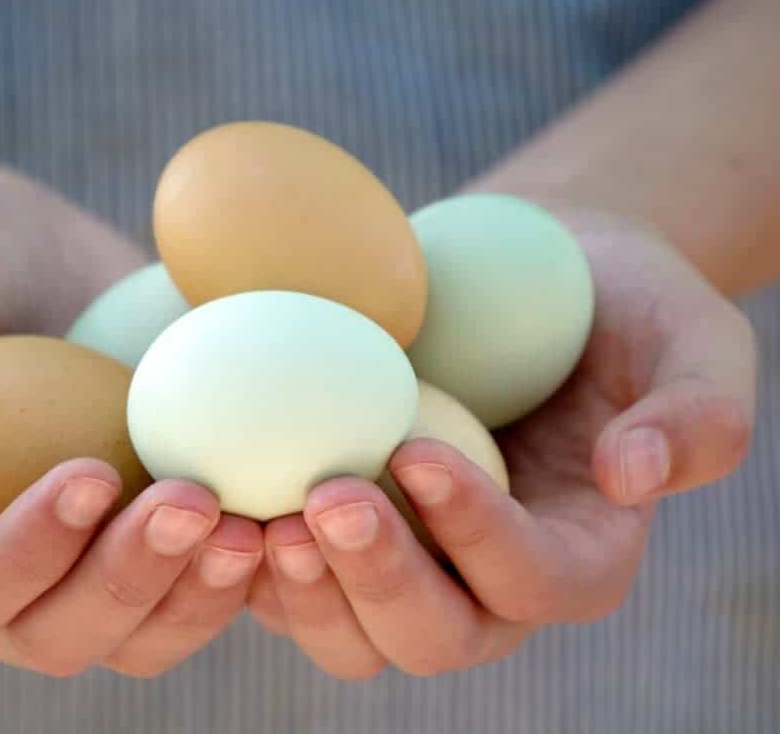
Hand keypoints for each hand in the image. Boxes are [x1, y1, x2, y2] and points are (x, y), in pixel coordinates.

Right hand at [0, 184, 263, 676]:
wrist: (16, 249)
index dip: (24, 554)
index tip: (90, 471)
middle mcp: (3, 572)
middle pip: (60, 633)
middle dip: (129, 582)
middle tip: (193, 501)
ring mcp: (86, 560)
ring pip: (142, 634)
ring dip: (198, 595)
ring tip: (252, 525)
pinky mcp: (152, 532)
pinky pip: (200, 584)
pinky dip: (246, 567)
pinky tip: (289, 510)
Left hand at [249, 207, 755, 678]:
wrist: (528, 279)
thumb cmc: (616, 305)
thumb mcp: (689, 338)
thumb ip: (697, 411)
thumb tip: (634, 475)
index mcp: (578, 552)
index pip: (534, 580)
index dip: (476, 537)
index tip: (414, 453)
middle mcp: (487, 579)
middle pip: (433, 635)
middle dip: (376, 582)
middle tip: (321, 500)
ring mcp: (410, 563)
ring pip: (352, 635)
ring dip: (303, 592)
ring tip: (257, 516)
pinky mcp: (343, 534)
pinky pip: (291, 581)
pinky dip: (251, 559)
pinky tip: (216, 497)